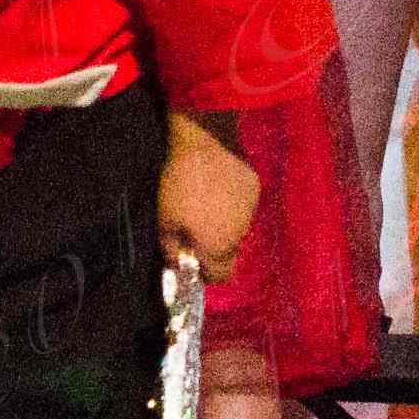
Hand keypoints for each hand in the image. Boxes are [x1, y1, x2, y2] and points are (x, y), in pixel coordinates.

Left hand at [157, 109, 261, 277]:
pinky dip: (231, 204)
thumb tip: (177, 264)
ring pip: (237, 229)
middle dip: (213, 249)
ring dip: (223, 225)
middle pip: (229, 254)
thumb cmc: (179, 185)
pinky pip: (243, 207)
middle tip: (193, 232)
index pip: (219, 277)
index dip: (204, 273)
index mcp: (219, 247)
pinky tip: (216, 186)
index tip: (190, 260)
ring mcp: (251, 211)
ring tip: (203, 204)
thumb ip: (171, 250)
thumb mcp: (163, 221)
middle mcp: (241, 235)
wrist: (205, 142)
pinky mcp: (255, 188)